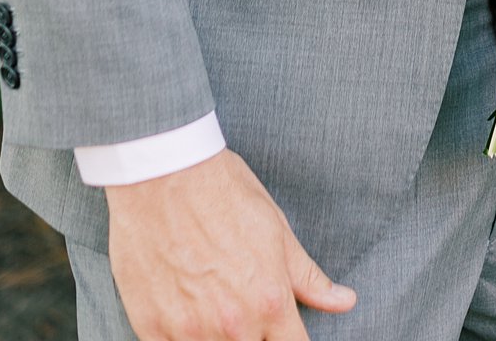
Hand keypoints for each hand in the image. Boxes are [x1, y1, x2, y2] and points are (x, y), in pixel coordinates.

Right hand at [105, 147, 355, 340]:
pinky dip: (180, 336)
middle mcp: (232, 325)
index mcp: (269, 301)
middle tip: (238, 300)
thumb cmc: (221, 190)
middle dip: (254, 335)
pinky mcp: (150, 329)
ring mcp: (188, 332)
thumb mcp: (274, 227)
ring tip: (208, 298)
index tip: (281, 328)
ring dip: (217, 335)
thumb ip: (307, 276)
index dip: (290, 338)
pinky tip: (180, 307)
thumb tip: (345, 301)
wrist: (161, 171)